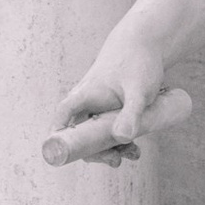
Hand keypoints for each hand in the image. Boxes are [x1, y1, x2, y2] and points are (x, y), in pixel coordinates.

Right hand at [47, 34, 172, 167]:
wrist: (146, 44)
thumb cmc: (138, 61)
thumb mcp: (137, 89)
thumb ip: (131, 113)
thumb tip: (122, 138)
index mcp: (85, 95)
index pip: (63, 117)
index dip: (58, 136)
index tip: (61, 152)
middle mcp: (87, 104)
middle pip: (80, 135)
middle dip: (95, 152)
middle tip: (115, 161)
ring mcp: (99, 109)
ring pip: (96, 137)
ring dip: (111, 150)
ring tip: (133, 154)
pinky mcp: (112, 112)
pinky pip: (110, 132)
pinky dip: (120, 143)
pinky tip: (135, 149)